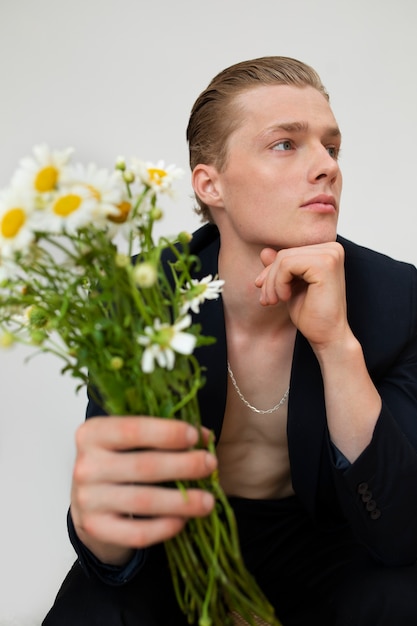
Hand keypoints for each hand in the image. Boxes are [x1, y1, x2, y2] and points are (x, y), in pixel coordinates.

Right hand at [71, 416, 216, 564]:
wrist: (90, 498)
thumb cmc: (119, 459)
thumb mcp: (131, 438)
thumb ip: (162, 433)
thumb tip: (204, 437)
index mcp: (93, 433)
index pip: (133, 429)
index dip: (168, 432)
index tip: (196, 436)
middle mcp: (86, 465)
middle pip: (143, 466)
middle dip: (184, 466)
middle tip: (211, 464)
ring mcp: (88, 499)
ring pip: (144, 502)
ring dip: (182, 501)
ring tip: (208, 500)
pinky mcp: (96, 528)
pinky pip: (137, 533)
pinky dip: (164, 528)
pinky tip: (183, 520)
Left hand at [255, 242, 348, 348]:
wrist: (328, 336)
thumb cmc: (312, 314)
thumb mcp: (289, 286)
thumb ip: (280, 268)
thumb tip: (264, 250)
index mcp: (327, 252)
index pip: (288, 252)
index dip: (271, 271)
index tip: (263, 291)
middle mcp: (332, 248)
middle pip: (284, 254)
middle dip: (269, 278)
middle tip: (267, 300)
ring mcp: (331, 254)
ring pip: (283, 258)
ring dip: (272, 283)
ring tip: (273, 301)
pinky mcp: (325, 264)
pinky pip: (287, 265)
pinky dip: (279, 283)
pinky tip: (285, 298)